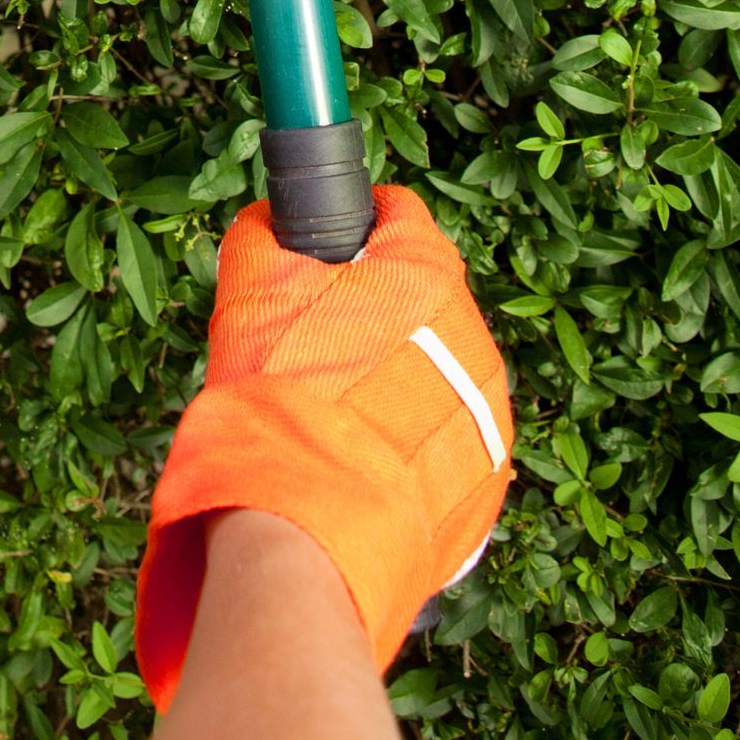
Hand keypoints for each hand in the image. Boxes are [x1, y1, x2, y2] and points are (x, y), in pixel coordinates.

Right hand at [137, 186, 511, 695]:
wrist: (310, 525)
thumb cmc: (284, 394)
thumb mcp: (251, 291)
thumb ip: (263, 236)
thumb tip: (268, 220)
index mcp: (426, 275)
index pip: (399, 214)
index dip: (358, 223)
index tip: (328, 250)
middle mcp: (474, 335)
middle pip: (422, 298)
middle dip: (378, 310)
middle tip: (320, 345)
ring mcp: (488, 411)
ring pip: (439, 368)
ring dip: (398, 376)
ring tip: (340, 412)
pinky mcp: (488, 476)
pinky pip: (446, 437)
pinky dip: (410, 439)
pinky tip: (361, 458)